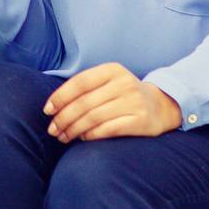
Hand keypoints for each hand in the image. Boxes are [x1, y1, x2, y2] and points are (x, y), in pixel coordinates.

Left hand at [45, 64, 182, 141]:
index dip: (60, 97)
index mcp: (112, 70)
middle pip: (84, 103)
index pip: (79, 82)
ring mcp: (134, 102)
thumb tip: (53, 106)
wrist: (161, 106)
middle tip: (52, 130)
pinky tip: (83, 138)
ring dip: (74, 129)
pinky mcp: (140, 121)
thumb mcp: (108, 82)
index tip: (47, 111)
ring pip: (94, 117)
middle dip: (64, 118)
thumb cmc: (124, 94)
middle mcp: (124, 83)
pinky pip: (108, 129)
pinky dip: (91, 135)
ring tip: (63, 137)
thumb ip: (85, 88)